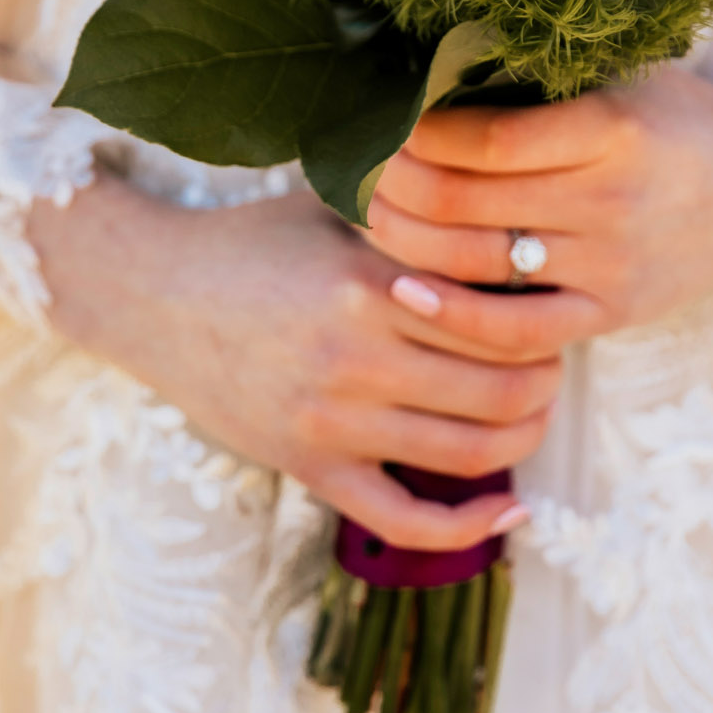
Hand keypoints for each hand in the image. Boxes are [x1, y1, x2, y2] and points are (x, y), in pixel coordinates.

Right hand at [28, 180, 596, 547]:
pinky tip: (512, 511)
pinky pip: (405, 520)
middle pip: (501, 387)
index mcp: (369, 284)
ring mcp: (333, 423)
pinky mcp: (311, 469)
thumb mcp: (333, 202)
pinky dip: (468, 526)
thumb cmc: (255, 240)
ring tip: (535, 411)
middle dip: (548, 377)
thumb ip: (412, 203)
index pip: (498, 314)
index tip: (554, 304)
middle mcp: (356, 359)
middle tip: (557, 359)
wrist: (154, 296)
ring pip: (470, 453)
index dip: (544, 314)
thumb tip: (503, 185)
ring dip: (525, 437)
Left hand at [365, 54, 712, 337]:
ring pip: (478, 263)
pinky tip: (405, 291)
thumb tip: (424, 72)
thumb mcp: (620, 77)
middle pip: (467, 201)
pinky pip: (518, 331)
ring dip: (406, 239)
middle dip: (393, 183)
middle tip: (352, 164)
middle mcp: (612, 200)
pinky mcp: (614, 312)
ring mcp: (613, 264)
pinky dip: (455, 316)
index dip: (415, 132)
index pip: (483, 138)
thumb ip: (539, 83)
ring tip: (367, 213)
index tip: (378, 117)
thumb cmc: (675, 114)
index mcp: (611, 128)